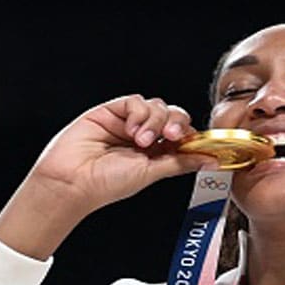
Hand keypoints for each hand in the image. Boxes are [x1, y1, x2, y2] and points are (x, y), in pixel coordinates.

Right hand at [0, 95, 213, 258]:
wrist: (73, 180)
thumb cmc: (107, 183)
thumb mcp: (151, 173)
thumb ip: (180, 162)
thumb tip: (212, 161)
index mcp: (157, 153)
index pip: (184, 135)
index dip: (192, 135)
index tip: (198, 143)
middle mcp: (145, 136)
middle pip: (174, 116)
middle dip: (177, 123)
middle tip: (172, 136)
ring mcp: (128, 123)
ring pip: (157, 107)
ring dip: (155, 121)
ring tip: (140, 140)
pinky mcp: (111, 111)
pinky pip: (135, 101)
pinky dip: (138, 113)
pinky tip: (130, 129)